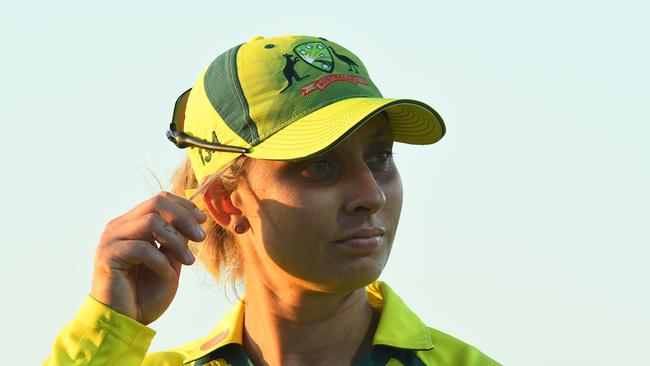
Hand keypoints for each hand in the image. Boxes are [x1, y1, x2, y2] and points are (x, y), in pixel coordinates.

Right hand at [90, 191, 206, 324]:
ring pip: (151, 221)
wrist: (126, 323)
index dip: (184, 206)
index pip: (159, 200)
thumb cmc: (146, 294)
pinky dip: (161, 261)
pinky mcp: (107, 255)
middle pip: (156, 203)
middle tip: (200, 238)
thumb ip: (177, 239)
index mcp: (132, 224)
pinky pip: (142, 248)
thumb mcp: (170, 261)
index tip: (202, 221)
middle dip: (184, 218)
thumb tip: (192, 218)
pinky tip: (168, 275)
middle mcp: (119, 227)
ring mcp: (111, 239)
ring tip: (188, 261)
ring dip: (176, 241)